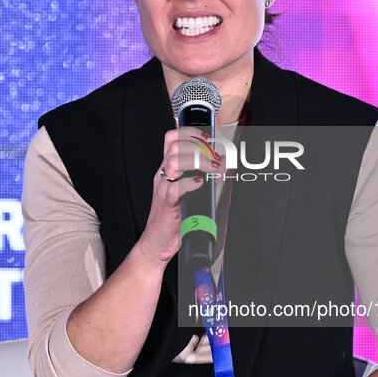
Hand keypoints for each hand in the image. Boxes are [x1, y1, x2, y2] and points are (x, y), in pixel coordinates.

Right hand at [138, 126, 223, 265]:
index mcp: (166, 171)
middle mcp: (163, 176)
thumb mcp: (185, 193)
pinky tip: (200, 184)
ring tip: (212, 168)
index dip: (190, 133)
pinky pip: (175, 188)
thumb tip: (221, 168)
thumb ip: (201, 178)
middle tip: (214, 157)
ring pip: (173, 161)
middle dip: (199, 146)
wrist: (156, 243)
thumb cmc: (171, 220)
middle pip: (174, 146)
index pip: (171, 139)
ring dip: (197, 161)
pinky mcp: (167, 205)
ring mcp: (163, 189)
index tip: (208, 139)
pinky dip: (190, 183)